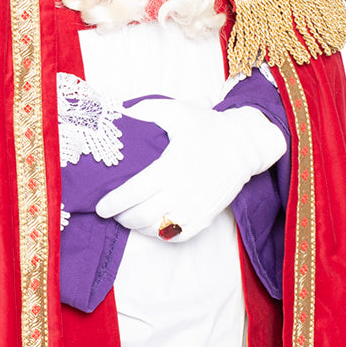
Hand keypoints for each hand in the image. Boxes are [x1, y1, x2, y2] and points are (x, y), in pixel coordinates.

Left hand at [94, 96, 286, 241]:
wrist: (245, 145)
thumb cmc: (208, 127)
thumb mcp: (177, 111)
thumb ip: (146, 110)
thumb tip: (121, 111)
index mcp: (171, 167)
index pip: (133, 193)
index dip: (113, 203)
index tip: (101, 206)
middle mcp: (182, 191)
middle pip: (140, 216)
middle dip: (120, 217)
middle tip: (112, 212)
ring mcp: (194, 208)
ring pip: (156, 229)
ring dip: (137, 227)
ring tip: (128, 218)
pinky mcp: (205, 218)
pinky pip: (176, 236)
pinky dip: (159, 234)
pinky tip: (151, 226)